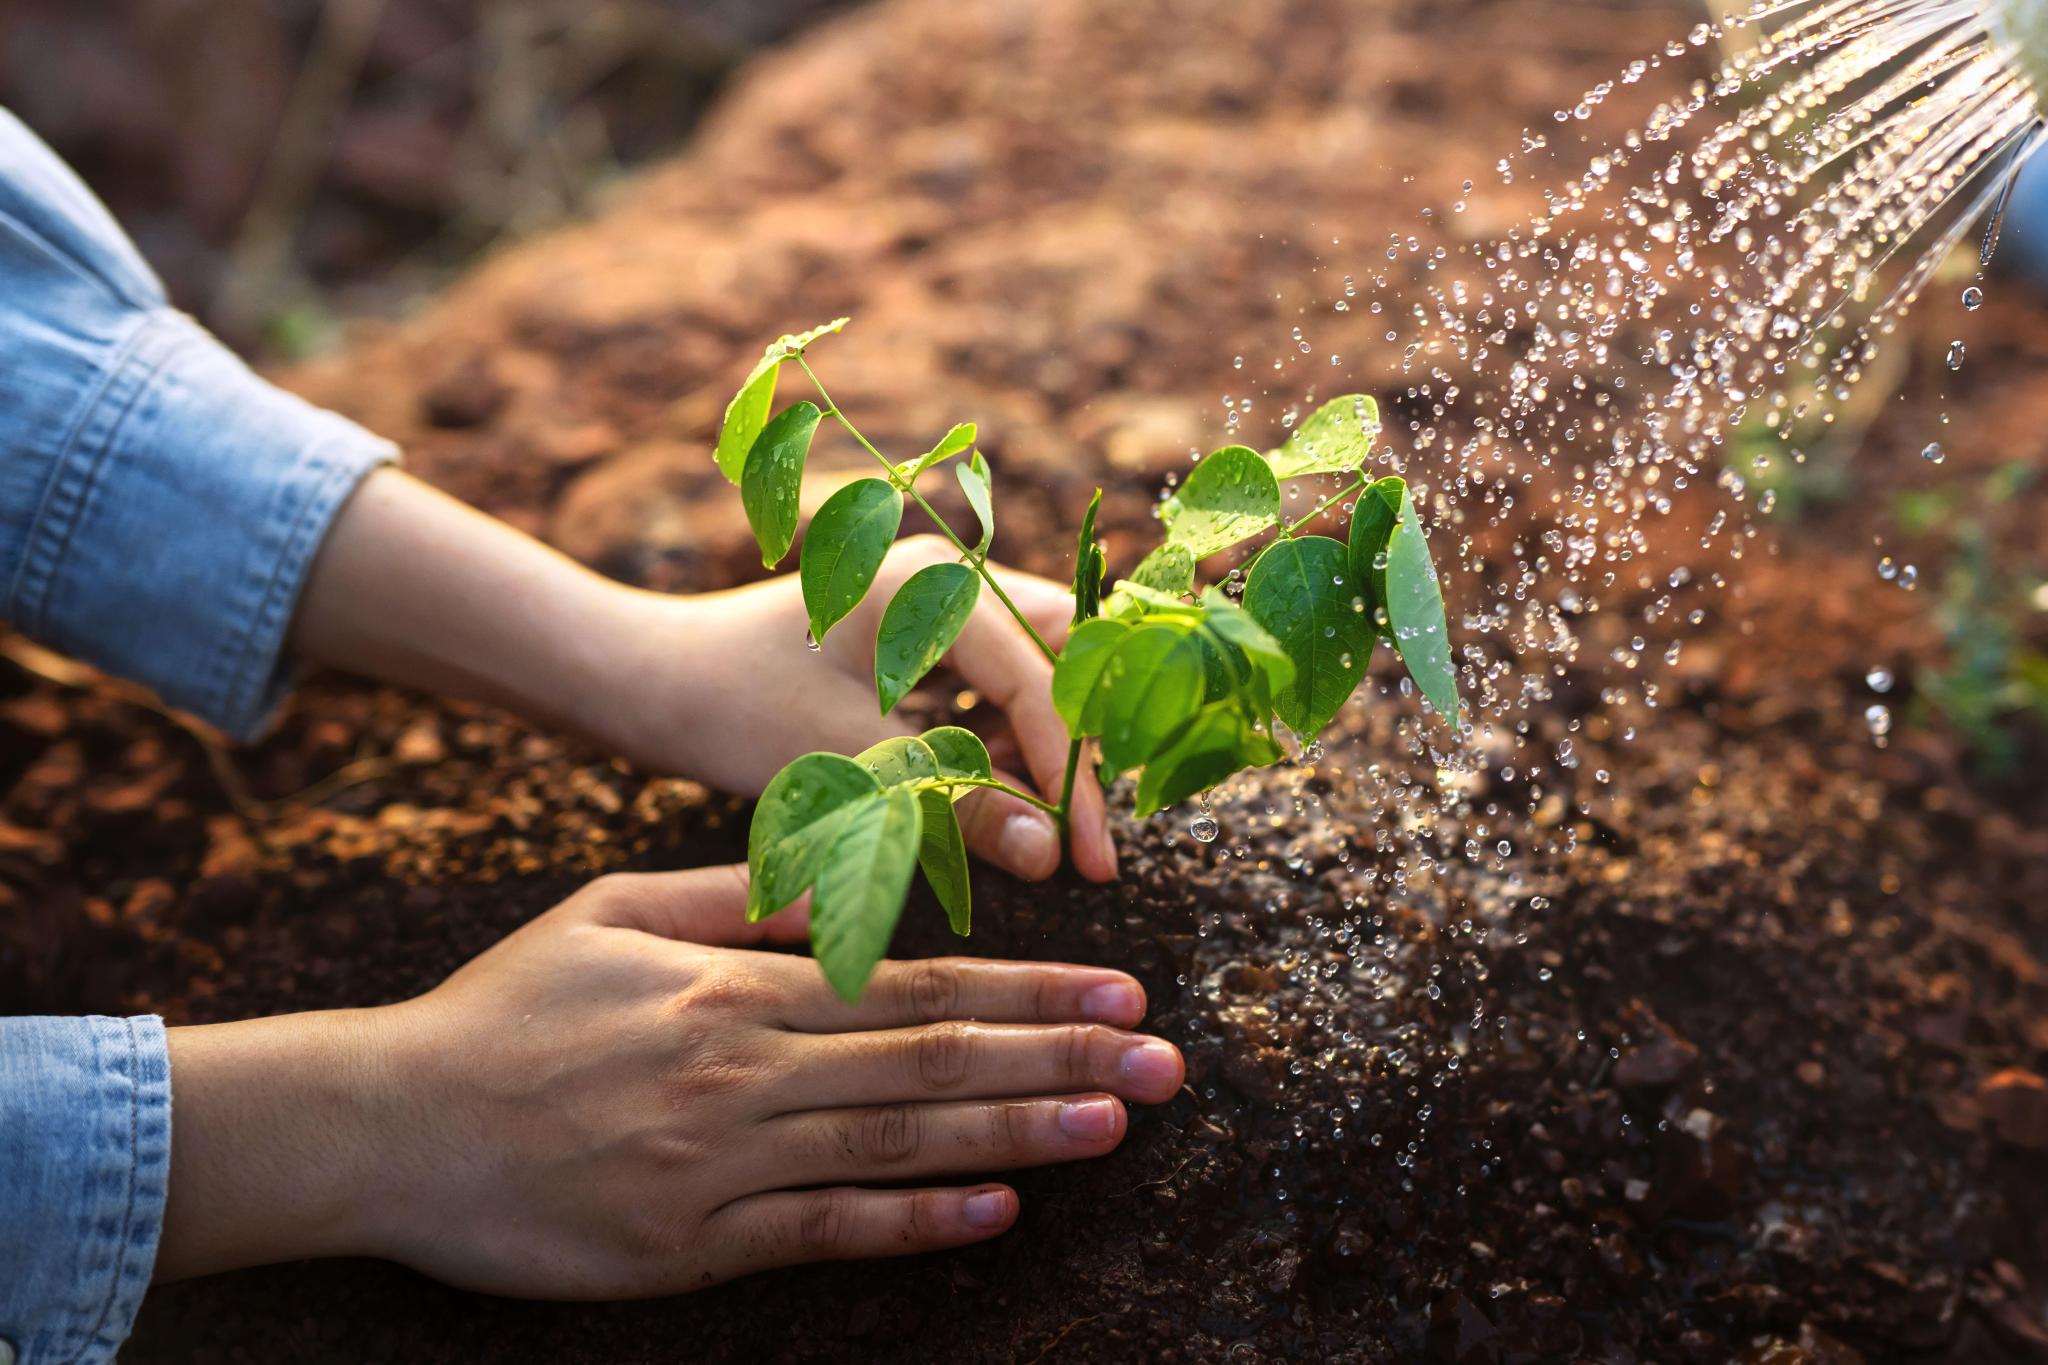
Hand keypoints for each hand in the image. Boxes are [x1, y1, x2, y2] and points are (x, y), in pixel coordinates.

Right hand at [158, 867, 1181, 1292]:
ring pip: (900, 1146)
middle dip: (1060, 1059)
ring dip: (1020, 1134)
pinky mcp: (690, 1249)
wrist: (387, 1125)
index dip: (1026, 993)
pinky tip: (1000, 1215)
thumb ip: (725, 897)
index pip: (911, 986)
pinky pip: (825, 1234)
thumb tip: (828, 884)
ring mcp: (721, 1165)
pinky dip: (919, 1228)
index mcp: (731, 989)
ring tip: (1117, 1122)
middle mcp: (744, 1073)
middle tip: (1165, 1060)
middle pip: (931, 1064)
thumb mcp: (607, 912)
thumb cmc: (501, 1012)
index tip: (1116, 990)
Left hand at [294, 475, 1113, 884]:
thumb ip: (956, 805)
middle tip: (1084, 839)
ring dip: (1042, 748)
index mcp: (935, 588)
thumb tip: (1050, 855)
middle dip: (1075, 749)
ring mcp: (933, 601)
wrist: (647, 684)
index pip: (1042, 686)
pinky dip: (1004, 740)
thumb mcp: (849, 768)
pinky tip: (993, 800)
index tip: (1092, 861)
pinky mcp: (916, 633)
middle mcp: (946, 578)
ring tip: (1037, 830)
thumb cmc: (731, 710)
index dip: (1072, 780)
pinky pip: (992, 682)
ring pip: (1033, 671)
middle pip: (1061, 658)